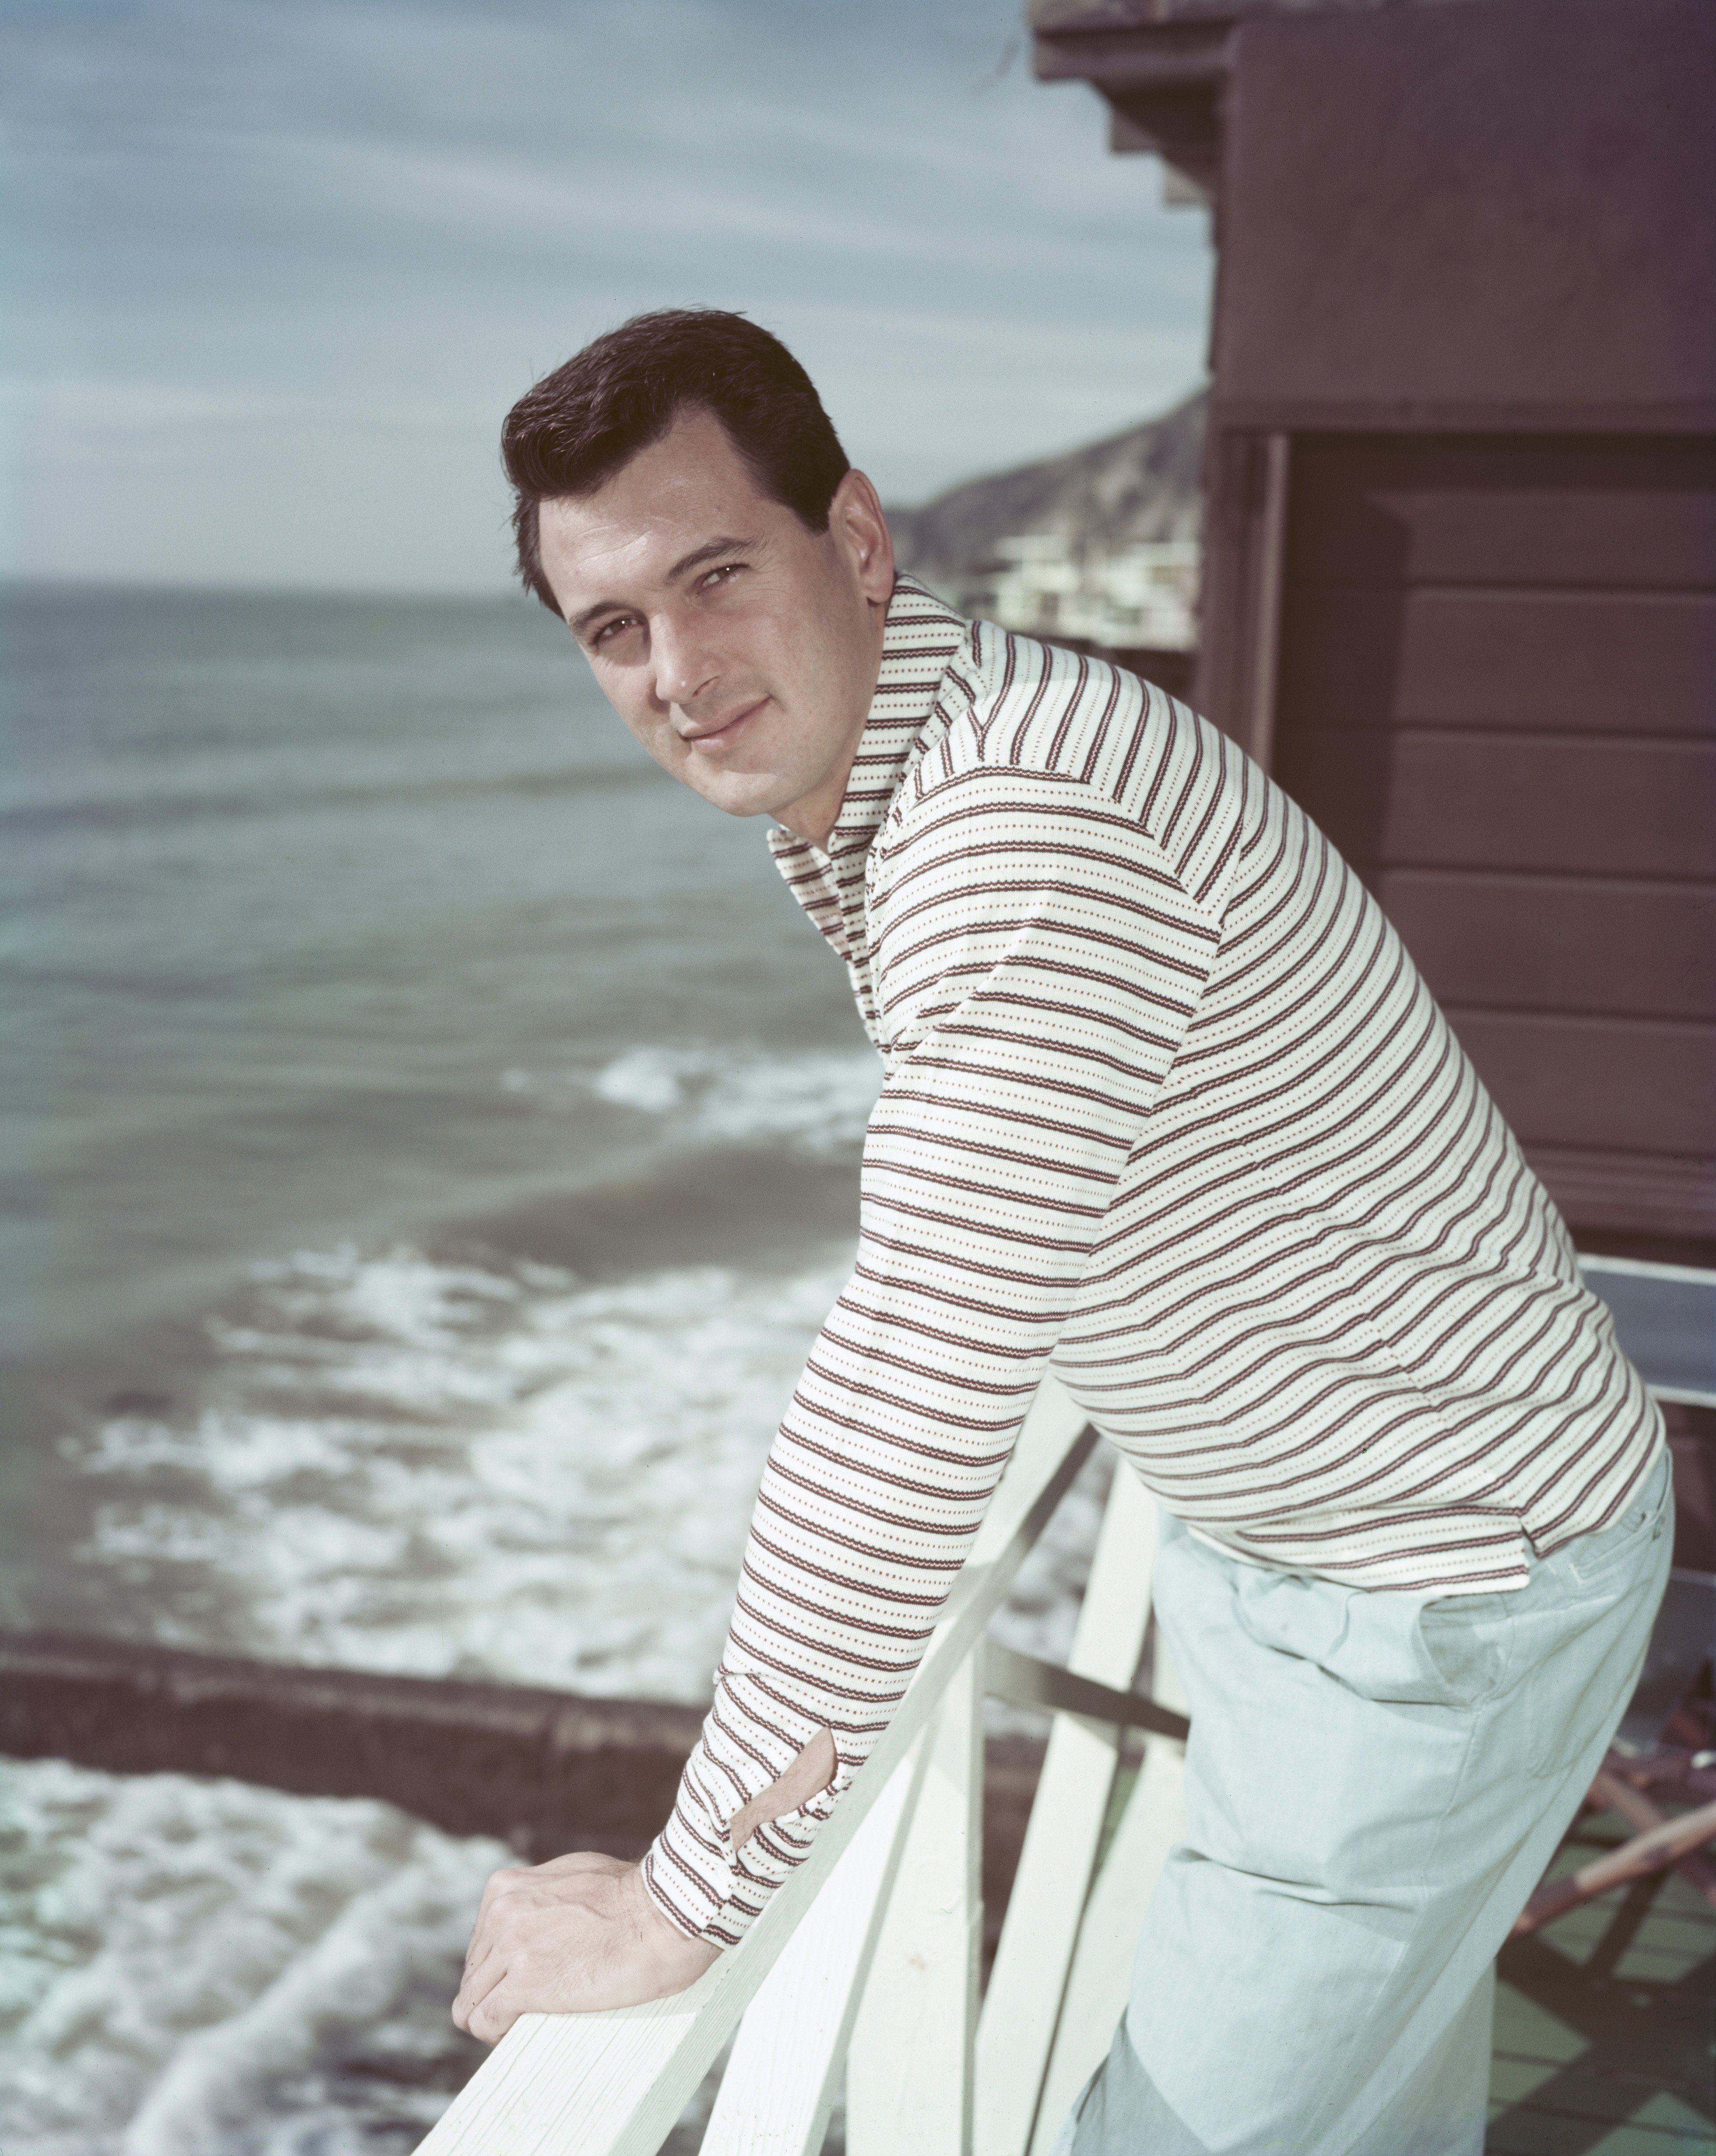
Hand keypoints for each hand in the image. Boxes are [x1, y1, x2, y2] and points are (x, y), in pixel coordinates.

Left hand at [452, 1852, 719, 2042]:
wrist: (665, 1913)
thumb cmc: (635, 1895)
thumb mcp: (572, 1876)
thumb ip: (542, 1896)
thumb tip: (537, 1917)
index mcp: (507, 1888)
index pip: (479, 1944)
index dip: (500, 1969)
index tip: (524, 1982)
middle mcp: (501, 1914)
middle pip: (473, 1974)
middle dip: (496, 1992)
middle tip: (530, 2005)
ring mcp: (510, 1949)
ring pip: (469, 2002)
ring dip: (494, 2015)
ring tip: (527, 2021)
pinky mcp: (525, 1984)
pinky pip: (482, 2020)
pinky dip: (495, 2032)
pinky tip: (518, 2031)